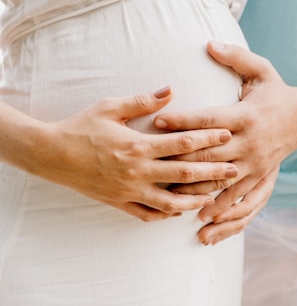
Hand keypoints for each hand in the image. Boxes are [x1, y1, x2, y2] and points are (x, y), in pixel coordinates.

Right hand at [32, 86, 237, 220]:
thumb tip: (170, 91)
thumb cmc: (80, 127)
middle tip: (235, 170)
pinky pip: (147, 214)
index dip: (208, 138)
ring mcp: (129, 190)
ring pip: (170, 201)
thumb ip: (142, 101)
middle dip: (212, 172)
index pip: (182, 143)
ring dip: (194, 200)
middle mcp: (137, 171)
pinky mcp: (119, 202)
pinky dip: (166, 214)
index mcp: (137, 145)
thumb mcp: (109, 107)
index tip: (228, 134)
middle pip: (184, 174)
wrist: (51, 155)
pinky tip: (179, 211)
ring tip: (214, 197)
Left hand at [154, 43, 296, 234]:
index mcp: (246, 115)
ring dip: (192, 186)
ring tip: (166, 192)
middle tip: (150, 160)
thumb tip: (208, 44)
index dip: (182, 120)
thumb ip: (235, 57)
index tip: (157, 120)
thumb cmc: (276, 92)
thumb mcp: (261, 69)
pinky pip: (236, 196)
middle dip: (178, 156)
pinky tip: (199, 215)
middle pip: (207, 152)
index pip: (208, 119)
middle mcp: (249, 142)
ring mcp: (254, 163)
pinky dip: (218, 207)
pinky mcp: (259, 177)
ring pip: (218, 179)